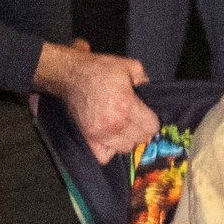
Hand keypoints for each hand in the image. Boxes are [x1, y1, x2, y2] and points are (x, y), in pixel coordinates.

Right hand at [43, 39, 156, 162]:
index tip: (146, 114)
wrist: (71, 75)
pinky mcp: (88, 139)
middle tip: (135, 120)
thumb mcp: (130, 67)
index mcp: (127, 107)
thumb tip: (152, 93)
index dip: (152, 120)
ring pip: (125, 148)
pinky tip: (110, 138)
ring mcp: (100, 134)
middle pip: (140, 139)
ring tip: (122, 127)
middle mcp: (115, 125)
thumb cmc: (100, 70)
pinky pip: (104, 156)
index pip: (151, 127)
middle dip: (141, 129)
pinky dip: (109, 150)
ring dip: (127, 139)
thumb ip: (145, 80)